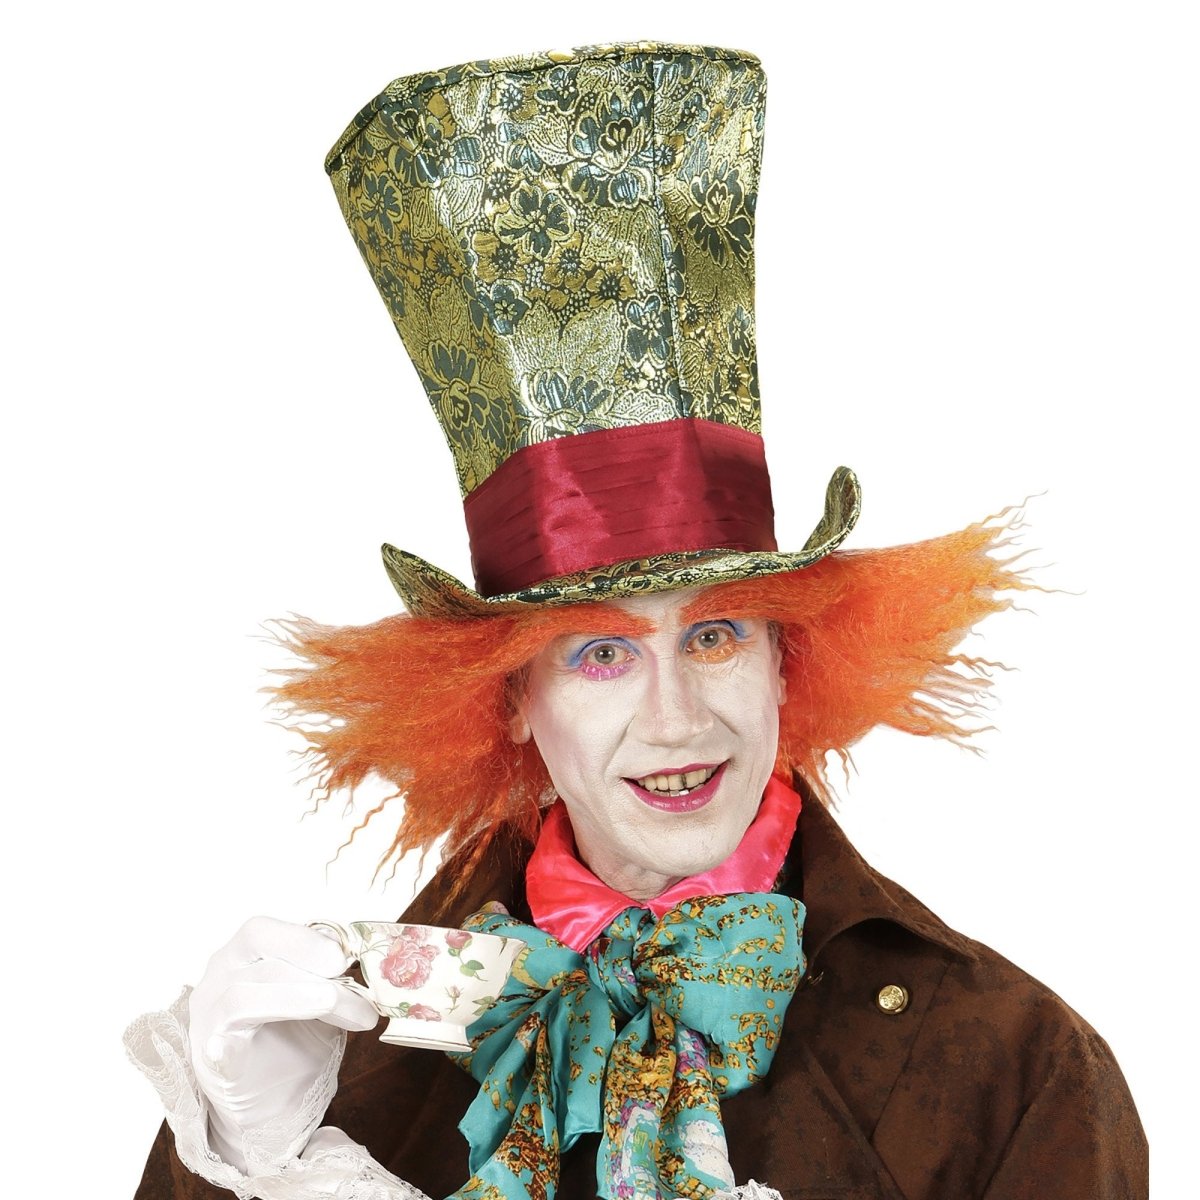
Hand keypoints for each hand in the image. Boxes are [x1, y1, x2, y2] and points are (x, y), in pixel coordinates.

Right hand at [188, 916, 378, 1172]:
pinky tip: (264, 1038)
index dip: (306, 937)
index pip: (266, 929)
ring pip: (244, 993)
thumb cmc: (294, 1039)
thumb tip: (372, 959)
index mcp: (247, 953)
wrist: (271, 1104)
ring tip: (351, 1013)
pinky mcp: (213, 1059)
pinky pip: (222, 1042)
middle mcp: (222, 974)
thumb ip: (333, 976)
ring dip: (303, 997)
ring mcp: (210, 1015)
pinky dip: (238, 1040)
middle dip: (304, 952)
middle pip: (253, 944)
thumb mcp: (321, 998)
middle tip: (344, 969)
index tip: (347, 953)